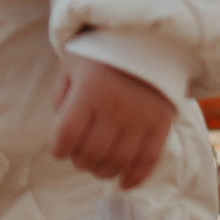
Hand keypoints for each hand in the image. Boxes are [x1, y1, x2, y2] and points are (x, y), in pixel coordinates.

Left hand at [54, 51, 176, 186]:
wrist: (148, 36)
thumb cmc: (102, 52)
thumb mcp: (72, 63)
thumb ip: (62, 95)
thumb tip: (63, 131)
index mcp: (89, 91)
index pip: (66, 135)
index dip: (58, 149)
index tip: (58, 150)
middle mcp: (115, 107)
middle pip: (91, 153)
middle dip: (79, 161)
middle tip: (79, 156)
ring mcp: (140, 117)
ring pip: (117, 161)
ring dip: (102, 171)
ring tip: (97, 166)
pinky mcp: (161, 124)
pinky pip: (148, 160)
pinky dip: (135, 178)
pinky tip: (123, 183)